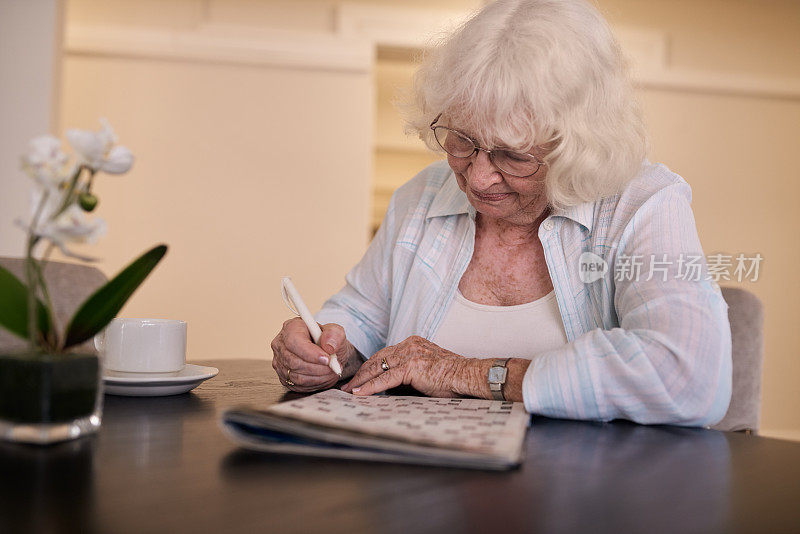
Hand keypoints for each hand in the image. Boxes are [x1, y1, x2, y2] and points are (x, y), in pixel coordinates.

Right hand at [270, 318, 359, 391]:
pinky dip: (315, 383)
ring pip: (296, 376)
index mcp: (291, 327)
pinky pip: (298, 385)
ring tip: (331, 371)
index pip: (294, 342)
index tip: (327, 359)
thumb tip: (328, 346)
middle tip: (333, 367)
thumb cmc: (328, 341)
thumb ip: (335, 334)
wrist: (328, 354)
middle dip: (317, 367)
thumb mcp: (336, 332)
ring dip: (318, 377)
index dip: (310, 353)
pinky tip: (324, 377)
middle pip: (294, 361)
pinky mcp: (283, 377)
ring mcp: (279, 362)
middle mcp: (280, 344)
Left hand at [341, 336, 473, 396]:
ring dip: (361, 380)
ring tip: (350, 390)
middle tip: (348, 385)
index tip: (360, 377)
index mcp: (413, 343)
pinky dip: (370, 387)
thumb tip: (391, 388)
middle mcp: (409, 345)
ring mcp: (409, 354)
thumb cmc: (451, 378)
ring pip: (377, 367)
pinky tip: (360, 393)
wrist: (467, 376)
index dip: (370, 367)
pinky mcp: (410, 367)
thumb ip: (408, 374)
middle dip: (361, 373)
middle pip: (377, 359)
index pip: (384, 354)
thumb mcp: (426, 371)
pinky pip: (384, 379)